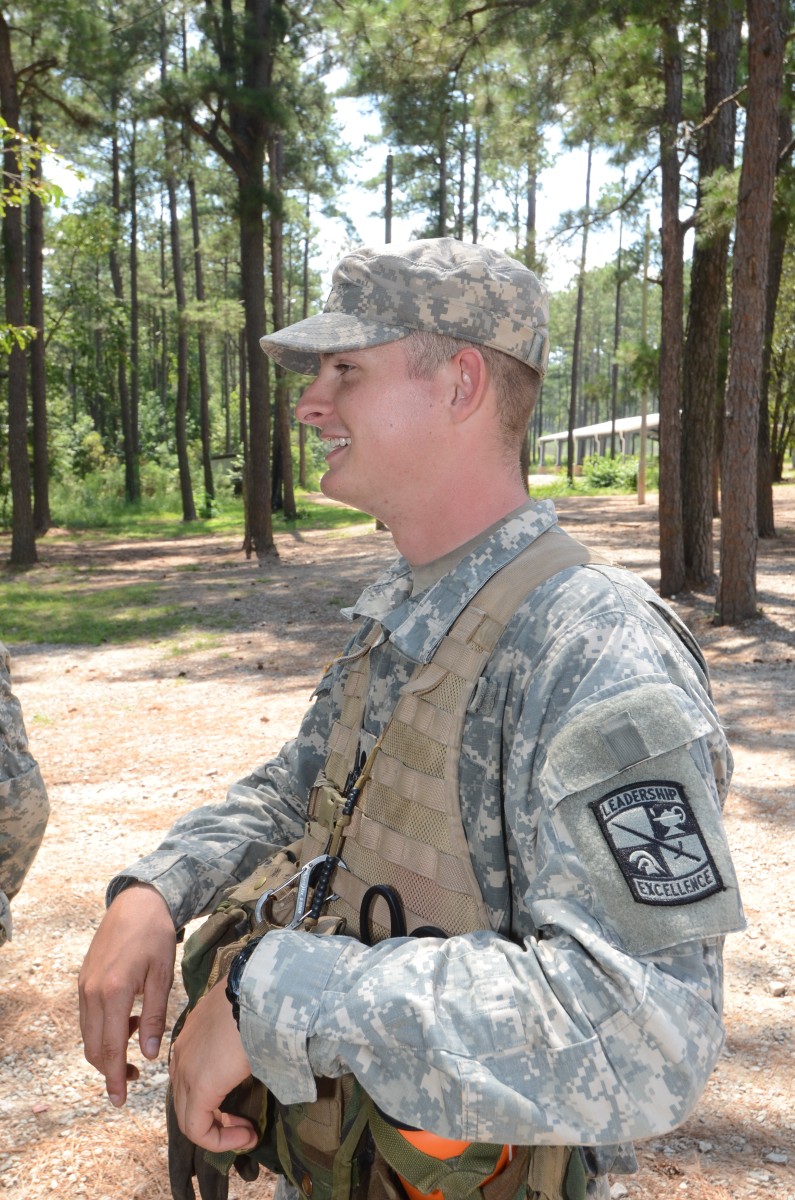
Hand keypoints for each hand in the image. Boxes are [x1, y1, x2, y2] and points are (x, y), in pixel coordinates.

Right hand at [78, 883, 176, 1106]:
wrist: (137, 902)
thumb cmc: (156, 935)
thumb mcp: (163, 975)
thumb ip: (156, 1017)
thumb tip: (150, 1055)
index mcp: (114, 991)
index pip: (111, 1048)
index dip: (115, 1077)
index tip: (119, 1100)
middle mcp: (92, 992)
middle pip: (94, 1047)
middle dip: (110, 1069)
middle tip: (134, 1078)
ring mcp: (84, 986)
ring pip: (89, 1034)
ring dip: (108, 1049)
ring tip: (138, 1043)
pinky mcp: (84, 980)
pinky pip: (88, 1017)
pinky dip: (104, 1029)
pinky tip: (128, 1021)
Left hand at [169, 976, 258, 1154]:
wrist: (262, 993)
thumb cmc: (260, 1002)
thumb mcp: (242, 1023)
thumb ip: (236, 1045)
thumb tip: (250, 1060)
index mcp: (190, 1038)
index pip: (190, 1081)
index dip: (213, 1100)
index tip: (241, 1104)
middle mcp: (181, 1055)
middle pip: (187, 1102)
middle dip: (216, 1120)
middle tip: (245, 1125)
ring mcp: (186, 1070)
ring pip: (189, 1119)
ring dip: (219, 1132)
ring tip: (247, 1134)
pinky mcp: (199, 1086)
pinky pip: (197, 1129)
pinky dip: (219, 1140)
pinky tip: (246, 1136)